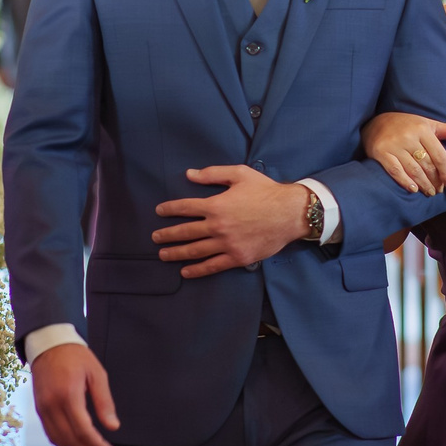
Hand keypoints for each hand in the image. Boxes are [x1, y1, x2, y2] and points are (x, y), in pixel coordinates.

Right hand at [31, 343, 119, 445]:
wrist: (49, 344)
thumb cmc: (76, 356)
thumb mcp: (97, 374)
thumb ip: (104, 402)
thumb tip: (113, 427)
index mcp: (68, 395)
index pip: (83, 431)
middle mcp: (52, 405)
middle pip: (71, 440)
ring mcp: (43, 409)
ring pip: (59, 440)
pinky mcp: (40, 409)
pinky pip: (51, 434)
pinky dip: (64, 444)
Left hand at [152, 167, 309, 277]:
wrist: (290, 213)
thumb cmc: (266, 191)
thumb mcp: (239, 174)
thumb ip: (213, 174)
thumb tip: (189, 174)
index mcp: (216, 205)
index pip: (185, 207)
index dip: (170, 209)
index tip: (159, 211)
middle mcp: (217, 226)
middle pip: (185, 232)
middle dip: (167, 235)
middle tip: (155, 237)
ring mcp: (227, 244)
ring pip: (195, 251)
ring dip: (176, 253)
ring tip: (163, 254)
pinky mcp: (237, 257)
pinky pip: (213, 266)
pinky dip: (197, 270)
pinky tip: (185, 272)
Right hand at [361, 111, 445, 194]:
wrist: (375, 122)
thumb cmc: (407, 125)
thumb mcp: (430, 124)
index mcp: (423, 129)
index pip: (440, 155)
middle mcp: (409, 136)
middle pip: (427, 165)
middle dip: (435, 180)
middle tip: (439, 190)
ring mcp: (394, 145)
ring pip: (413, 170)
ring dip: (423, 184)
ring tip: (429, 192)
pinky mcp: (381, 152)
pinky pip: (395, 171)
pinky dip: (405, 182)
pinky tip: (413, 190)